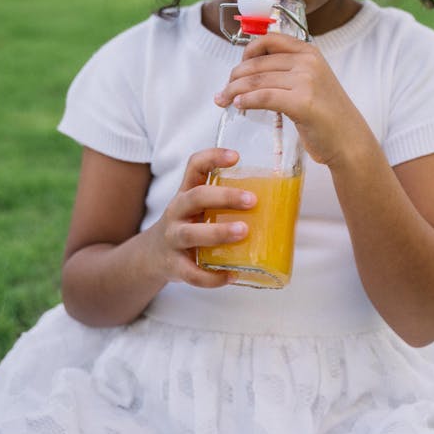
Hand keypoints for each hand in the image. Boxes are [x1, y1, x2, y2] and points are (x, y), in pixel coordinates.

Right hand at [152, 148, 255, 287]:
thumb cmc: (189, 227)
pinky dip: (211, 277)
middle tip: (252, 200)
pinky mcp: (173, 266)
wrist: (152, 256)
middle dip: (224, 197)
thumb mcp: (198, 210)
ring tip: (243, 232)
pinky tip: (231, 275)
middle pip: (195, 197)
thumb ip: (225, 205)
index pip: (194, 167)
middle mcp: (177, 212)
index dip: (212, 157)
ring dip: (218, 232)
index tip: (236, 156)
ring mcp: (172, 239)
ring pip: (190, 234)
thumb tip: (280, 207)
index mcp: (186, 193)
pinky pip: (191, 273)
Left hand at [214, 33, 370, 165]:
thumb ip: (288, 71)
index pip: (269, 40)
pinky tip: (239, 105)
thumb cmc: (326, 114)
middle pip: (257, 63)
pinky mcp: (302, 103)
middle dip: (234, 77)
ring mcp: (306, 81)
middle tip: (223, 92)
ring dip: (233, 91)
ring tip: (223, 101)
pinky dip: (246, 101)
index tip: (237, 68)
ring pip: (256, 81)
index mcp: (309, 52)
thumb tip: (250, 71)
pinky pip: (264, 97)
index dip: (247, 51)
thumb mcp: (311, 82)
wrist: (349, 140)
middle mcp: (308, 61)